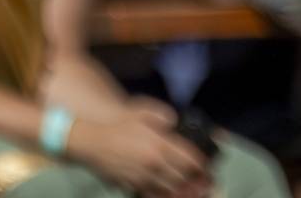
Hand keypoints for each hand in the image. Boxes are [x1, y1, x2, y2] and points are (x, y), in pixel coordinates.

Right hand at [64, 101, 209, 197]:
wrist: (93, 140)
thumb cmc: (120, 124)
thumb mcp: (143, 110)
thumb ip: (164, 115)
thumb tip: (177, 123)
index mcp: (159, 145)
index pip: (189, 159)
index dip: (201, 164)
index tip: (207, 165)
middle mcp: (154, 164)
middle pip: (182, 178)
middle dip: (196, 180)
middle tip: (205, 181)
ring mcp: (142, 178)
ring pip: (170, 190)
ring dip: (183, 191)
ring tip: (192, 191)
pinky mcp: (131, 186)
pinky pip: (153, 196)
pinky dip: (164, 196)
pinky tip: (169, 193)